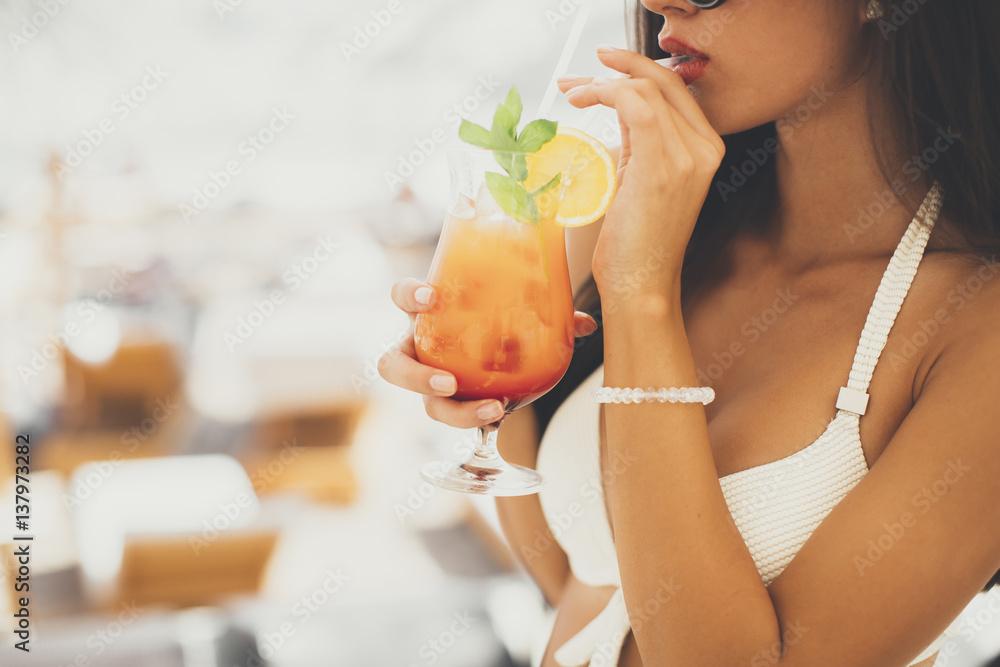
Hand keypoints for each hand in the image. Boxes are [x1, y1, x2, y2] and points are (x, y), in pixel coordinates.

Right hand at [378, 278, 598, 426]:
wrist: (489, 342)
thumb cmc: (492, 316)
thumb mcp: (512, 306)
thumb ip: (546, 311)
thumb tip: (585, 323)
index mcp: (427, 314)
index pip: (403, 297)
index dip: (410, 296)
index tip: (431, 298)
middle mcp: (419, 348)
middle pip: (394, 366)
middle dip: (415, 377)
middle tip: (449, 383)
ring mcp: (431, 379)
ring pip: (423, 404)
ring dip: (452, 412)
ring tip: (491, 411)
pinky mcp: (450, 403)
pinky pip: (456, 417)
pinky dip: (478, 421)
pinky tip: (501, 420)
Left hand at [558, 47, 724, 302]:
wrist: (642, 285)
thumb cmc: (637, 241)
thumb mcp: (642, 177)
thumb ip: (641, 138)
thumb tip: (622, 101)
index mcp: (706, 149)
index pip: (675, 88)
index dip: (637, 69)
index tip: (600, 68)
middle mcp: (705, 148)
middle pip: (662, 81)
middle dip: (616, 67)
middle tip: (577, 77)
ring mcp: (688, 156)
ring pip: (645, 89)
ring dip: (601, 83)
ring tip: (572, 93)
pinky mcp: (662, 166)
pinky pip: (635, 105)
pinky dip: (605, 93)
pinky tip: (582, 101)